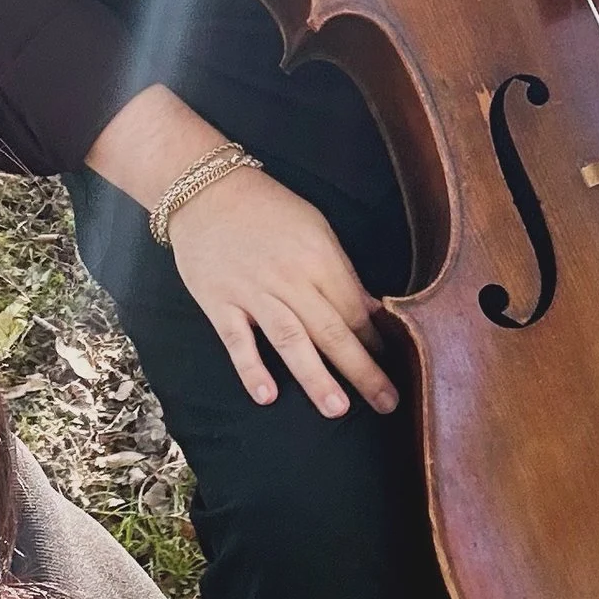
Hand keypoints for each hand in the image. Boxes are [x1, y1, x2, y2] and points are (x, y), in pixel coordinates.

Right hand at [167, 164, 398, 417]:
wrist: (204, 189)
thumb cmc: (266, 208)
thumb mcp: (315, 227)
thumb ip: (341, 271)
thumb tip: (371, 311)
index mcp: (319, 257)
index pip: (354, 309)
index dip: (376, 342)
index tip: (394, 369)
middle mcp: (289, 278)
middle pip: (332, 330)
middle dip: (362, 370)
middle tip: (387, 403)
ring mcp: (252, 292)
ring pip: (290, 340)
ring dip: (316, 376)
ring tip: (338, 409)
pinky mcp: (219, 302)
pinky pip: (237, 339)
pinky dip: (251, 367)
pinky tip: (266, 395)